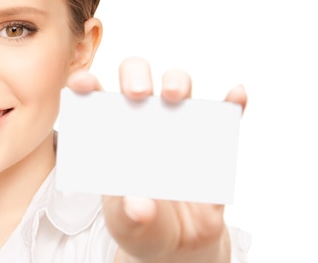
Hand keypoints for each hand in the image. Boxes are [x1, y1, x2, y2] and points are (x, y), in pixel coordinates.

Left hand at [65, 57, 246, 262]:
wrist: (177, 243)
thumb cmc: (140, 222)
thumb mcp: (126, 222)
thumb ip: (127, 213)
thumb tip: (138, 204)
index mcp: (111, 133)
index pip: (94, 100)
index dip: (86, 86)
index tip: (82, 84)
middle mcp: (143, 119)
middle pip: (137, 78)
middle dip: (135, 75)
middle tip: (136, 94)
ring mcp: (178, 125)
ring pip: (178, 86)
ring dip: (177, 82)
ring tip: (173, 96)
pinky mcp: (211, 140)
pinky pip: (225, 115)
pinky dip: (232, 104)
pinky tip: (235, 95)